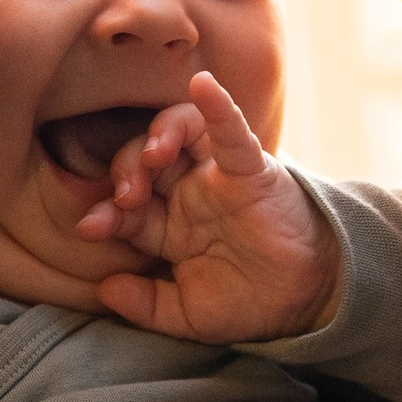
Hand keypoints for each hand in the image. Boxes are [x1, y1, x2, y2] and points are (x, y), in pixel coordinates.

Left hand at [74, 72, 338, 343]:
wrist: (311, 301)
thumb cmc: (251, 303)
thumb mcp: (189, 316)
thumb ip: (146, 306)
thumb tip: (103, 289)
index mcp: (169, 227)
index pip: (125, 207)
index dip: (105, 213)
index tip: (90, 227)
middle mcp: (189, 194)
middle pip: (142, 161)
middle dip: (125, 173)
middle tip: (127, 196)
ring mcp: (218, 177)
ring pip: (180, 132)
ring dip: (158, 134)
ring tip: (153, 156)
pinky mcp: (251, 168)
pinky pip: (231, 130)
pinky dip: (217, 107)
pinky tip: (203, 85)